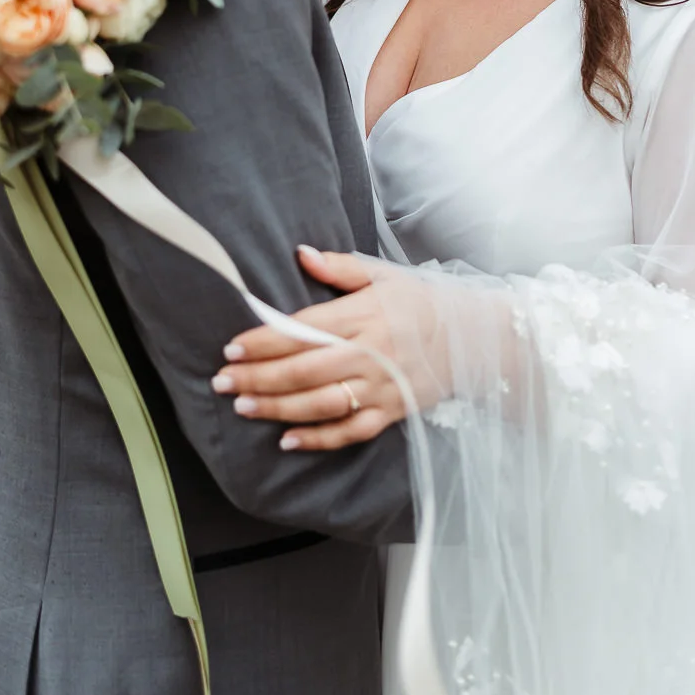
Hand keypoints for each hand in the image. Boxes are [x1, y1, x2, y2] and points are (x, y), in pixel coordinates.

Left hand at [211, 246, 446, 451]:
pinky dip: (319, 439)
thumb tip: (300, 253)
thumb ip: (340, 267)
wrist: (472, 338)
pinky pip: (351, 431)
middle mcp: (370, 352)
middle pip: (305, 369)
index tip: (232, 348)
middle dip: (259, 378)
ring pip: (323, 403)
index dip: (264, 340)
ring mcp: (382, 386)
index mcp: (363, 315)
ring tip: (243, 407)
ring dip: (280, 408)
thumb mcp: (383, 275)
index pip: (304, 329)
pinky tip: (287, 441)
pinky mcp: (392, 412)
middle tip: (223, 381)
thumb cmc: (419, 302)